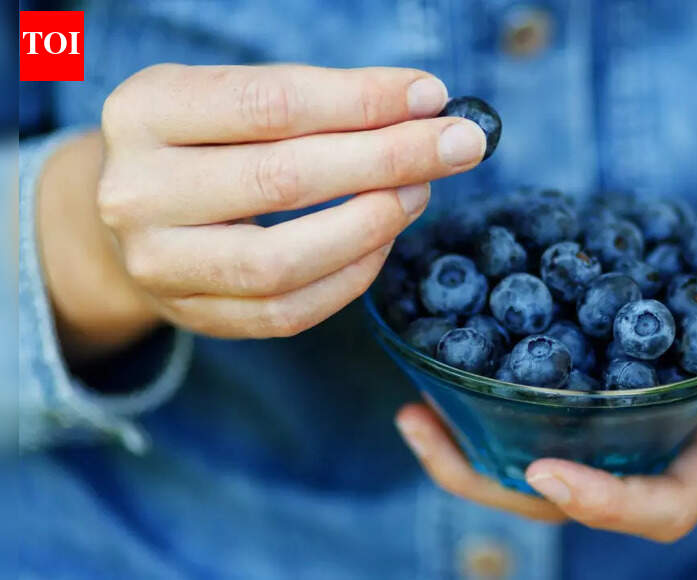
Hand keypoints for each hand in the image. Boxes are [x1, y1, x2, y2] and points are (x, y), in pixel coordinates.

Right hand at [40, 64, 485, 359]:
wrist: (136, 215)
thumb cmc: (206, 142)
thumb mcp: (236, 98)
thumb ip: (320, 101)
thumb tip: (426, 108)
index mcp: (145, 111)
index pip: (273, 103)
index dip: (362, 101)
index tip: (432, 97)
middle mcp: (137, 191)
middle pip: (284, 179)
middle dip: (389, 159)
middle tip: (457, 145)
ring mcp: (159, 264)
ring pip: (284, 260)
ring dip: (372, 224)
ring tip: (419, 191)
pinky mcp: (194, 315)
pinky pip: (289, 310)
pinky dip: (352, 276)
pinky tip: (385, 239)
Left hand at [395, 239, 696, 540]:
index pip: (654, 510)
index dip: (599, 503)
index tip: (546, 474)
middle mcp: (649, 460)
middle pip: (568, 502)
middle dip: (494, 483)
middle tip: (427, 432)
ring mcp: (615, 437)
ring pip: (535, 469)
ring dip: (470, 453)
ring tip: (412, 414)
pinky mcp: (590, 404)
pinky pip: (531, 423)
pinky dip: (483, 410)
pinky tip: (439, 379)